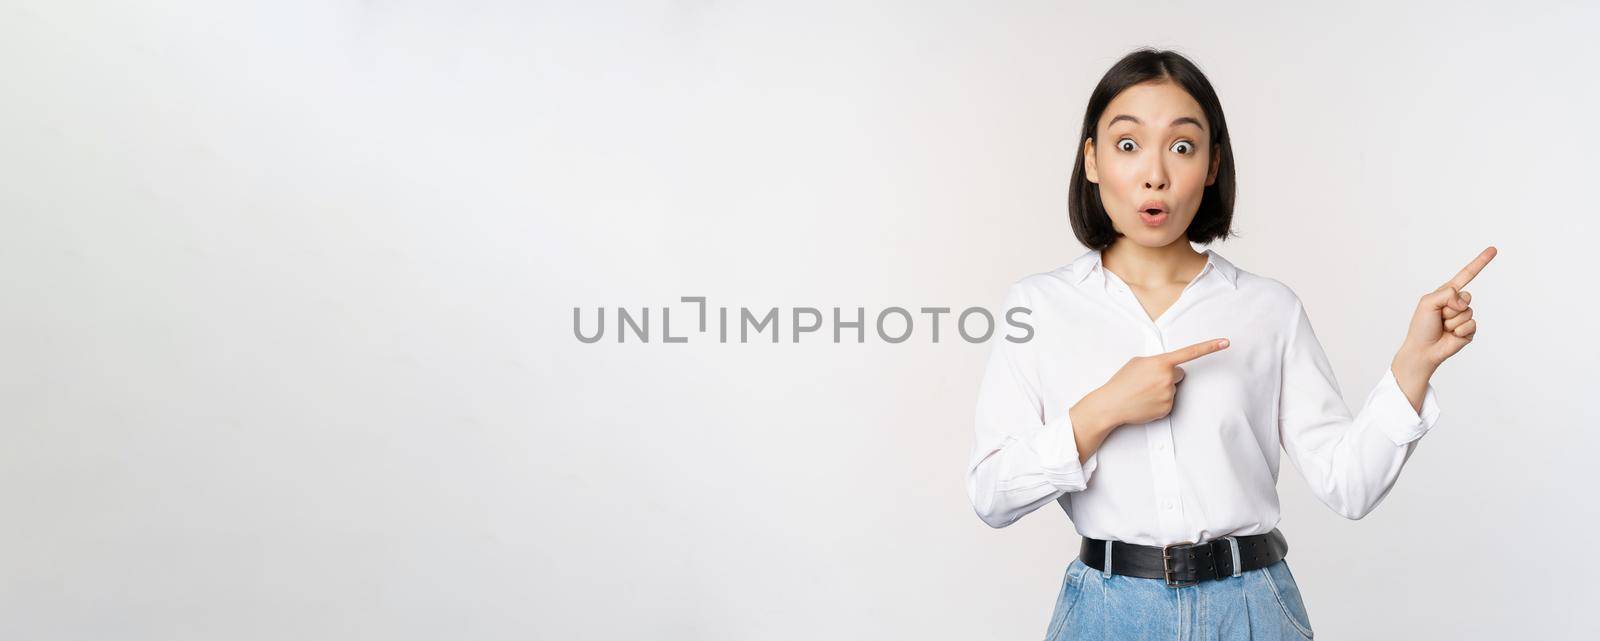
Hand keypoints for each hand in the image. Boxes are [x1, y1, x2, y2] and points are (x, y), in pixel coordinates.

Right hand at [1088, 338, 1231, 427]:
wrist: (1111, 404)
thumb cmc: (1122, 381)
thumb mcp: (1138, 362)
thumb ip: (1156, 361)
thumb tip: (1167, 368)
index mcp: (1161, 363)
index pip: (1190, 352)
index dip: (1210, 346)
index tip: (1226, 342)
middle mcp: (1168, 378)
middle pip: (1179, 374)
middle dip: (1168, 376)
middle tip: (1148, 381)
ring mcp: (1169, 395)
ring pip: (1173, 389)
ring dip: (1162, 390)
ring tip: (1143, 393)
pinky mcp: (1167, 409)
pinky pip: (1169, 402)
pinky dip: (1159, 402)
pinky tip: (1145, 402)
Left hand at [1397, 246, 1496, 371]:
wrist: (1423, 350)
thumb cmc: (1421, 326)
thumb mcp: (1427, 303)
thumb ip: (1446, 294)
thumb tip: (1464, 301)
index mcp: (1447, 292)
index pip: (1467, 274)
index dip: (1480, 262)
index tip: (1493, 249)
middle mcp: (1458, 303)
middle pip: (1466, 296)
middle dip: (1450, 308)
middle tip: (1439, 317)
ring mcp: (1465, 316)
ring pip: (1467, 312)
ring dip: (1452, 321)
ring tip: (1443, 327)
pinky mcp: (1470, 330)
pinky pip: (1471, 325)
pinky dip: (1459, 331)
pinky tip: (1451, 335)